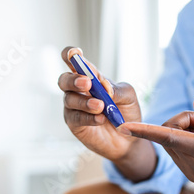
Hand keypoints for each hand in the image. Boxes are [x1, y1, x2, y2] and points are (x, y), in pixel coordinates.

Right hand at [58, 47, 144, 161]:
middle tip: (87, 83)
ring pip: (69, 99)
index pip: (75, 61)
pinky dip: (88, 117)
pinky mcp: (75, 124)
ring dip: (85, 102)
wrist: (129, 139)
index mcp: (91, 77)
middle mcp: (78, 90)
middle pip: (64, 79)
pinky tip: (101, 119)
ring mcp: (74, 107)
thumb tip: (104, 87)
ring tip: (100, 106)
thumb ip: (117, 89)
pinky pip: (76, 118)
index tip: (74, 54)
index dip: (71, 54)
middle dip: (73, 79)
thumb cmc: (126, 113)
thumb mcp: (129, 96)